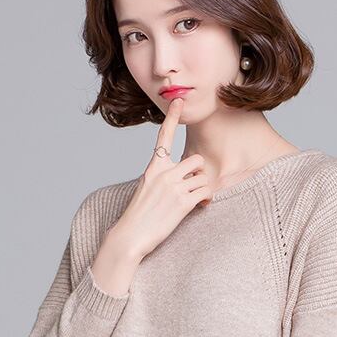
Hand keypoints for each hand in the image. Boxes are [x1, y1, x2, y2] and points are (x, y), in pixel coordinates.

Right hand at [112, 96, 212, 261]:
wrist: (130, 236)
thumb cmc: (138, 216)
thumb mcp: (146, 189)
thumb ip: (163, 179)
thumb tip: (185, 180)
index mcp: (153, 168)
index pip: (164, 137)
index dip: (172, 118)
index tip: (179, 100)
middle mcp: (164, 173)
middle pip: (196, 161)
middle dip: (198, 174)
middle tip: (192, 187)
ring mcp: (174, 187)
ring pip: (203, 178)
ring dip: (202, 188)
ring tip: (193, 200)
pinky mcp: (182, 203)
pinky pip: (205, 192)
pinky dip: (206, 199)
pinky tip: (200, 206)